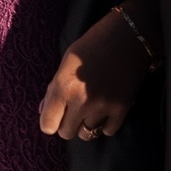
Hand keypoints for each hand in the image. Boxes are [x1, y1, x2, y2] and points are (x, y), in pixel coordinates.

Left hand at [41, 0, 159, 140]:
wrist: (126, 37)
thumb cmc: (91, 46)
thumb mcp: (65, 64)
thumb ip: (54, 90)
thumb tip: (44, 111)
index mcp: (63, 87)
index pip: (48, 125)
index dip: (50, 122)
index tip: (55, 117)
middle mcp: (81, 101)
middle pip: (67, 133)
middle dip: (67, 124)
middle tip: (73, 111)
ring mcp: (103, 106)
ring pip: (87, 134)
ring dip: (86, 124)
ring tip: (90, 110)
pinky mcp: (122, 108)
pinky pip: (108, 131)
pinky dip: (105, 124)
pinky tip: (105, 111)